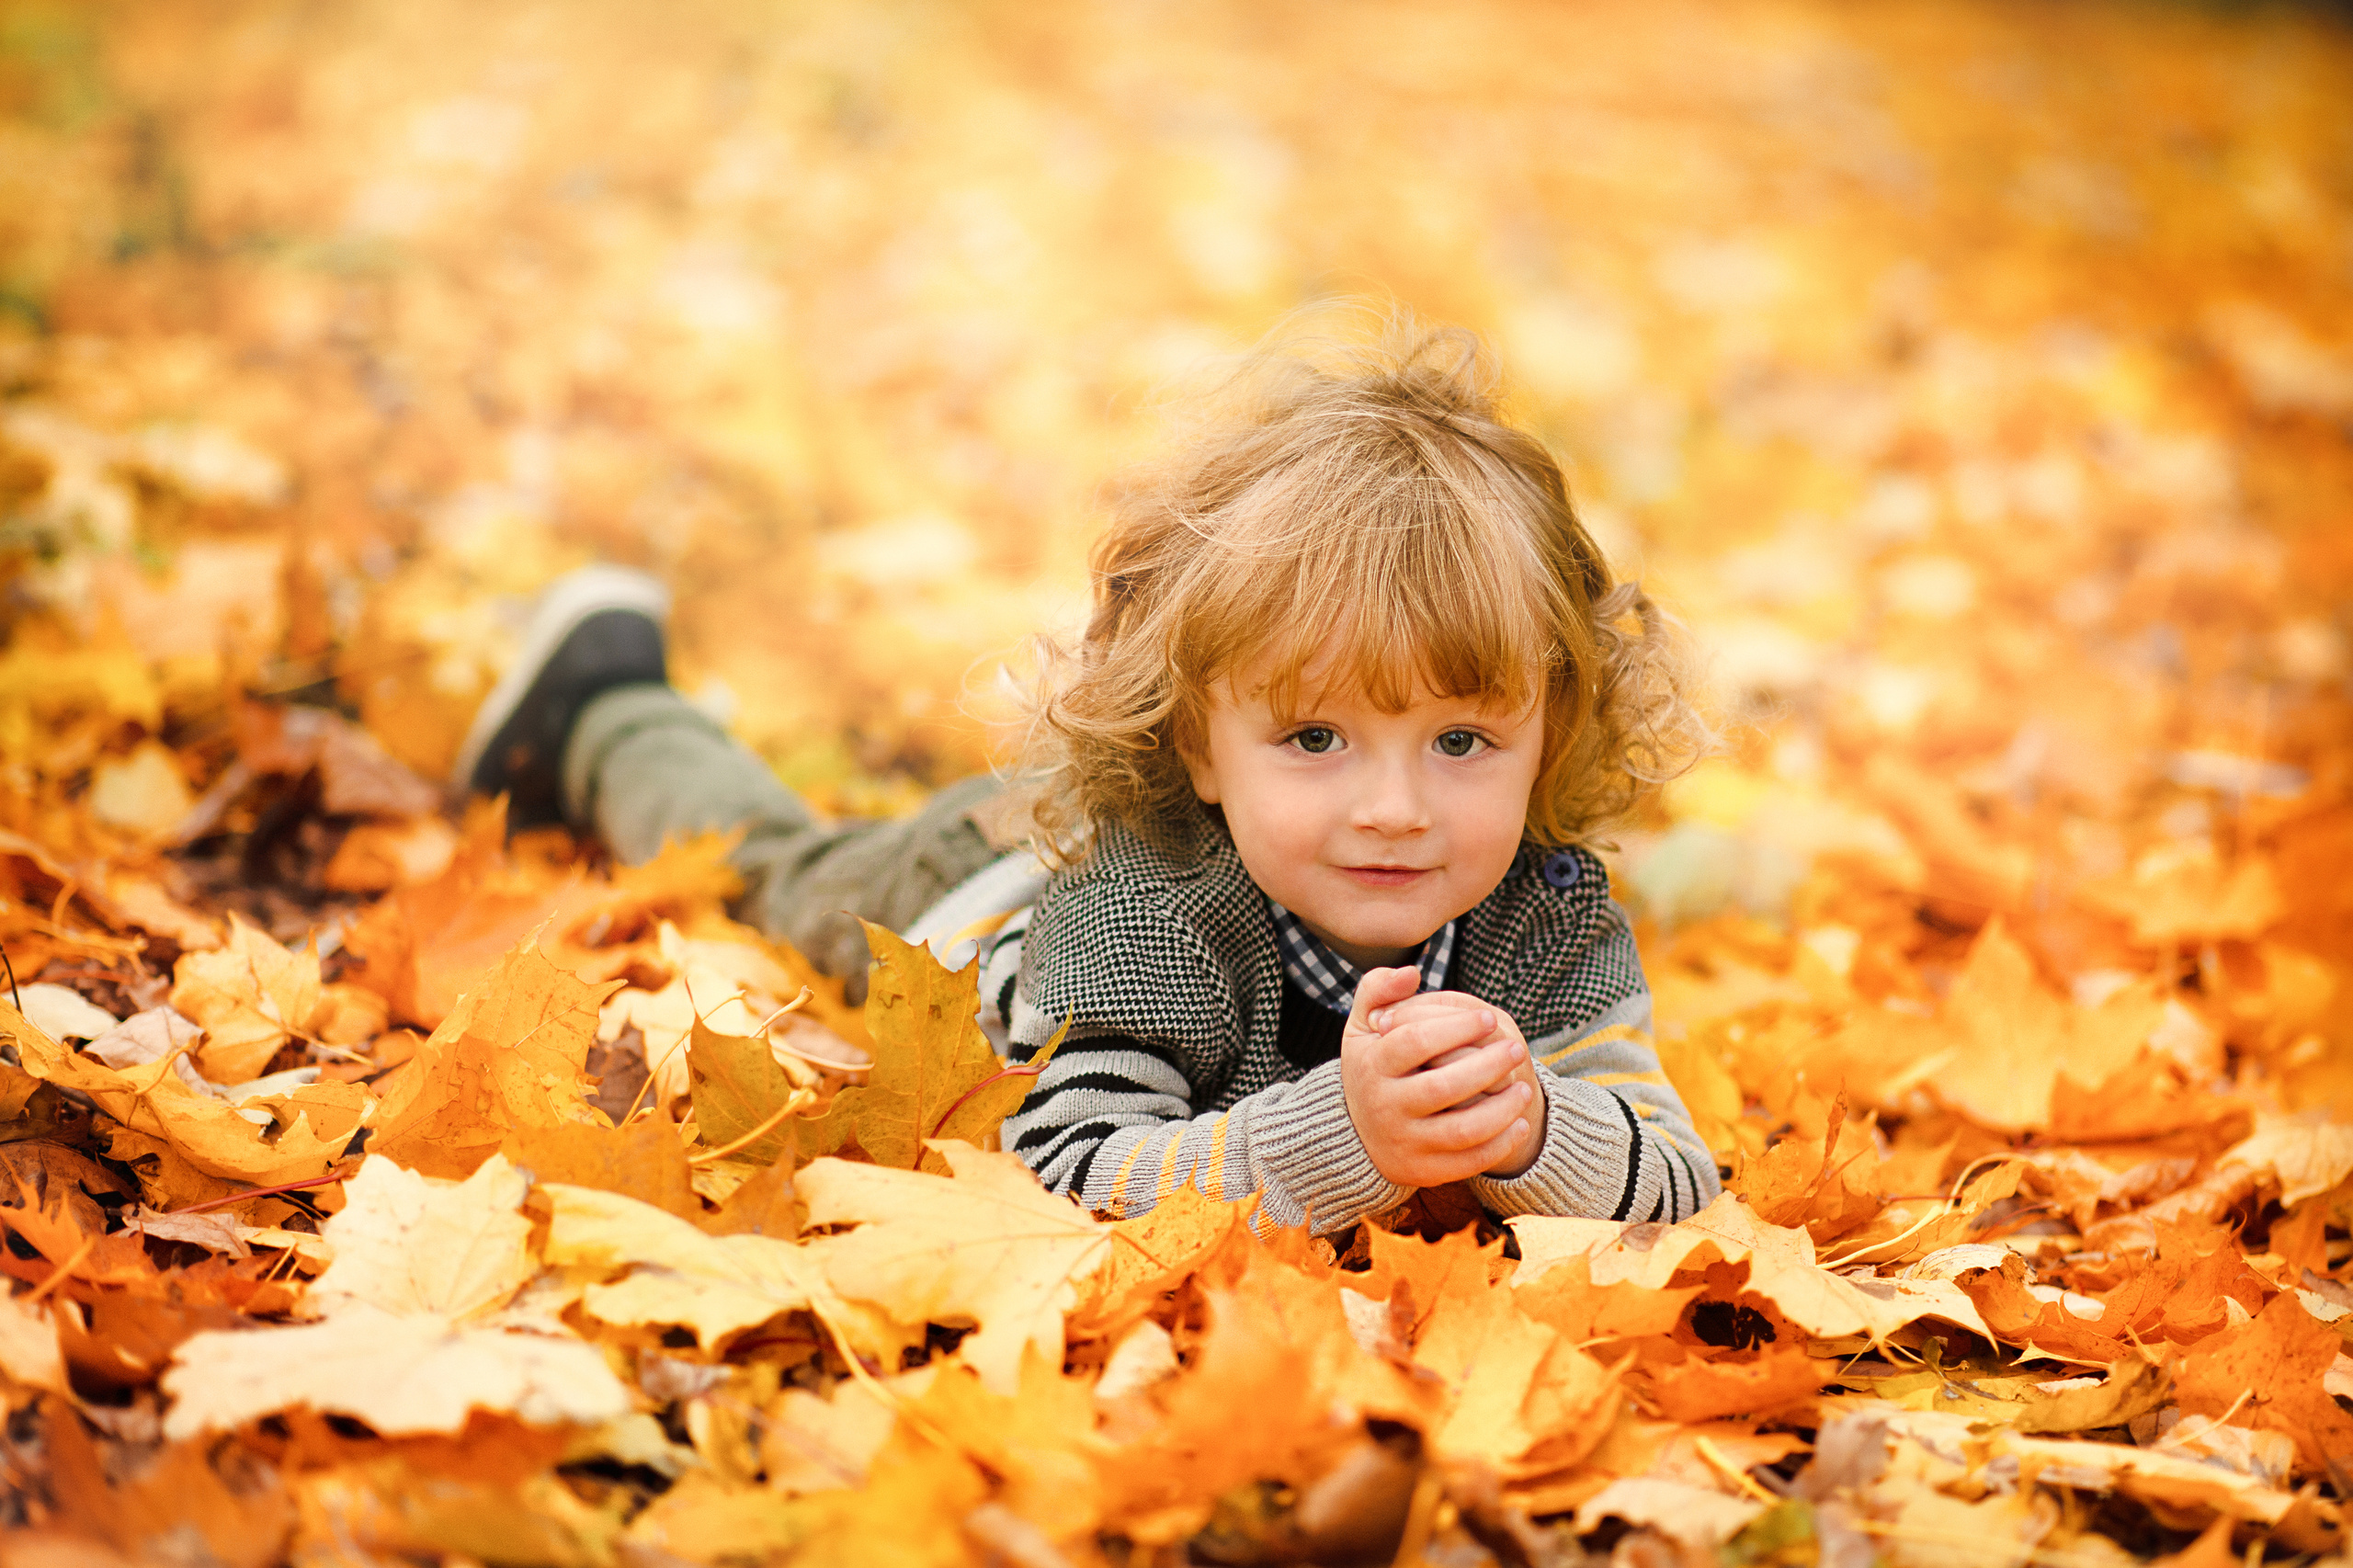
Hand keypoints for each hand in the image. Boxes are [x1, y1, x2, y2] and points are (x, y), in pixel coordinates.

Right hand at [1339, 968, 1547, 1187]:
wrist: (1358, 1134)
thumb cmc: (1373, 1067)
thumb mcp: (1363, 1026)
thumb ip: (1379, 990)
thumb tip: (1411, 973)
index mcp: (1372, 1065)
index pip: (1415, 1042)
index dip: (1456, 1027)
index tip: (1489, 1017)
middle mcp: (1385, 1106)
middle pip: (1442, 1087)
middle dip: (1487, 1066)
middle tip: (1517, 1049)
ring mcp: (1405, 1141)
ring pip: (1461, 1130)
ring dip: (1501, 1109)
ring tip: (1525, 1088)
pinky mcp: (1423, 1170)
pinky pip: (1468, 1162)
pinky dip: (1499, 1145)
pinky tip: (1519, 1123)